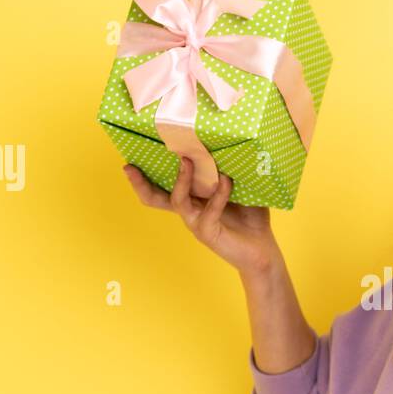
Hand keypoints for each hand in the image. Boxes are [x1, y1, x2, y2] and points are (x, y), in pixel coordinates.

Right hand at [123, 157, 279, 274]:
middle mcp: (189, 211)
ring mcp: (196, 223)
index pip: (164, 187)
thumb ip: (231, 170)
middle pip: (155, 198)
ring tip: (187, 160)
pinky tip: (227, 181)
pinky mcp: (208, 233)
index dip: (147, 175)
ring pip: (176, 201)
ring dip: (181, 179)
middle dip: (141, 183)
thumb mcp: (241, 189)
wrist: (263, 251)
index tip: (133, 156)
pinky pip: (208, 210)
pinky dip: (218, 194)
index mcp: (193, 199)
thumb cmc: (251, 218)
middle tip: (129, 166)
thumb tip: (231, 142)